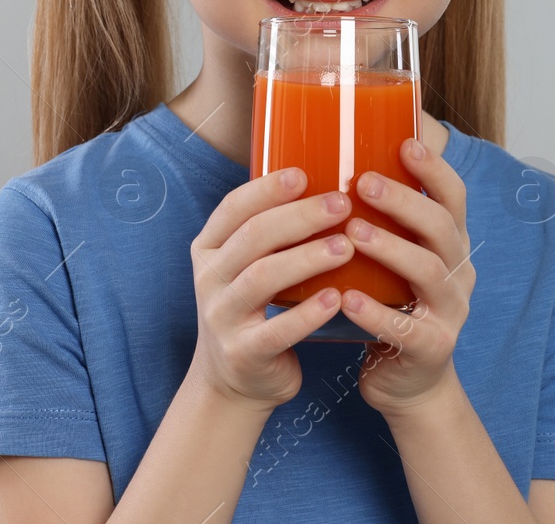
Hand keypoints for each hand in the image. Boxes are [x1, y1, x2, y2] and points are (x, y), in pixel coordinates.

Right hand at [188, 166, 356, 412]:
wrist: (235, 381)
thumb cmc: (254, 310)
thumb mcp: (246, 266)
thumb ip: (270, 232)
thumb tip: (326, 182)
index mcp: (209, 249)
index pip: (234, 208)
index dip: (267, 189)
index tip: (303, 174)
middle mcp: (209, 279)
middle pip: (253, 237)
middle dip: (299, 216)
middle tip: (341, 203)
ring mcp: (222, 317)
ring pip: (263, 278)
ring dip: (306, 258)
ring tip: (345, 246)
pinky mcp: (243, 353)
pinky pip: (276, 330)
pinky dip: (307, 313)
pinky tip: (336, 298)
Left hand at [338, 137, 474, 416]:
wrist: (406, 383)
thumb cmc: (391, 305)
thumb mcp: (394, 258)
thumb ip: (381, 219)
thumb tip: (341, 157)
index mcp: (450, 244)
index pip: (454, 197)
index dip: (435, 170)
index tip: (406, 143)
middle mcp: (458, 273)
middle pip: (443, 228)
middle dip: (406, 201)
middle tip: (364, 182)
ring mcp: (450, 312)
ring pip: (429, 272)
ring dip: (391, 248)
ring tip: (353, 232)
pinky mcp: (432, 349)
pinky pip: (406, 329)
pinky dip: (376, 313)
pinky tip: (348, 299)